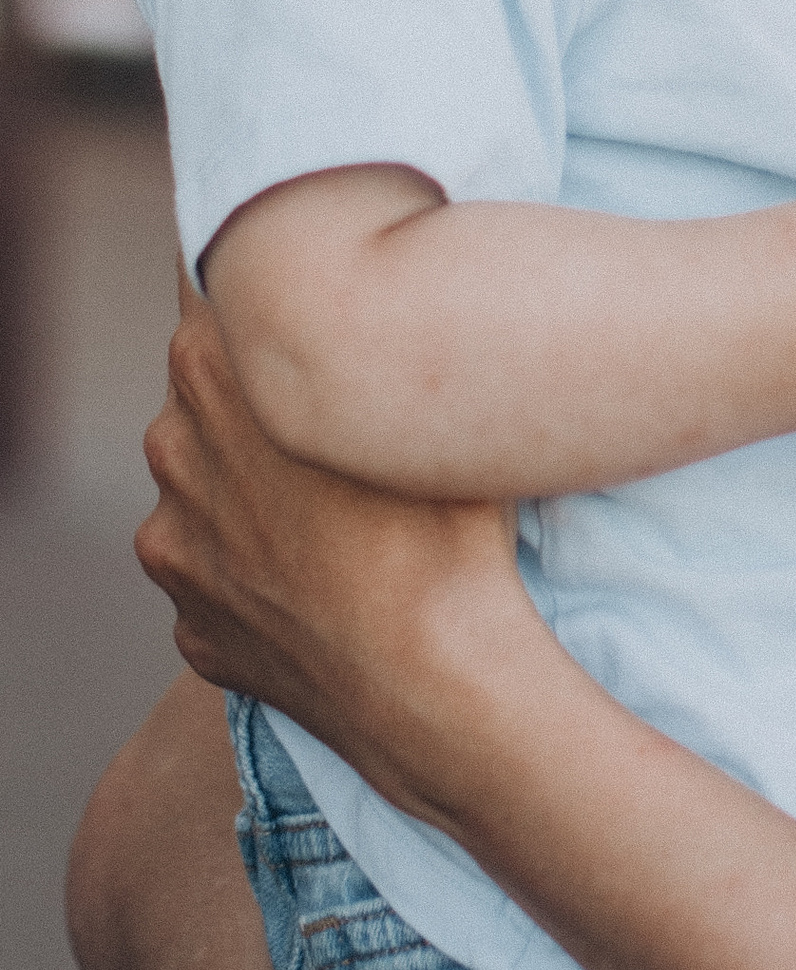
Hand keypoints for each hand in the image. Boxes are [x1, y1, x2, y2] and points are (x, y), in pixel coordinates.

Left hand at [137, 280, 532, 799]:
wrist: (433, 685)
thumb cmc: (449, 525)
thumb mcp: (421, 391)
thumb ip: (365, 334)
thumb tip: (373, 286)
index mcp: (214, 367)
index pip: (212, 283)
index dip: (270, 290)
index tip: (316, 310)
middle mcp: (173, 446)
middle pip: (211, 391)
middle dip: (265, 398)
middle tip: (348, 423)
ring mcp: (174, 542)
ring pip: (210, 489)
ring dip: (259, 490)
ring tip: (348, 521)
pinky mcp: (191, 623)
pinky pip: (225, 577)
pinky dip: (267, 576)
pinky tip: (334, 586)